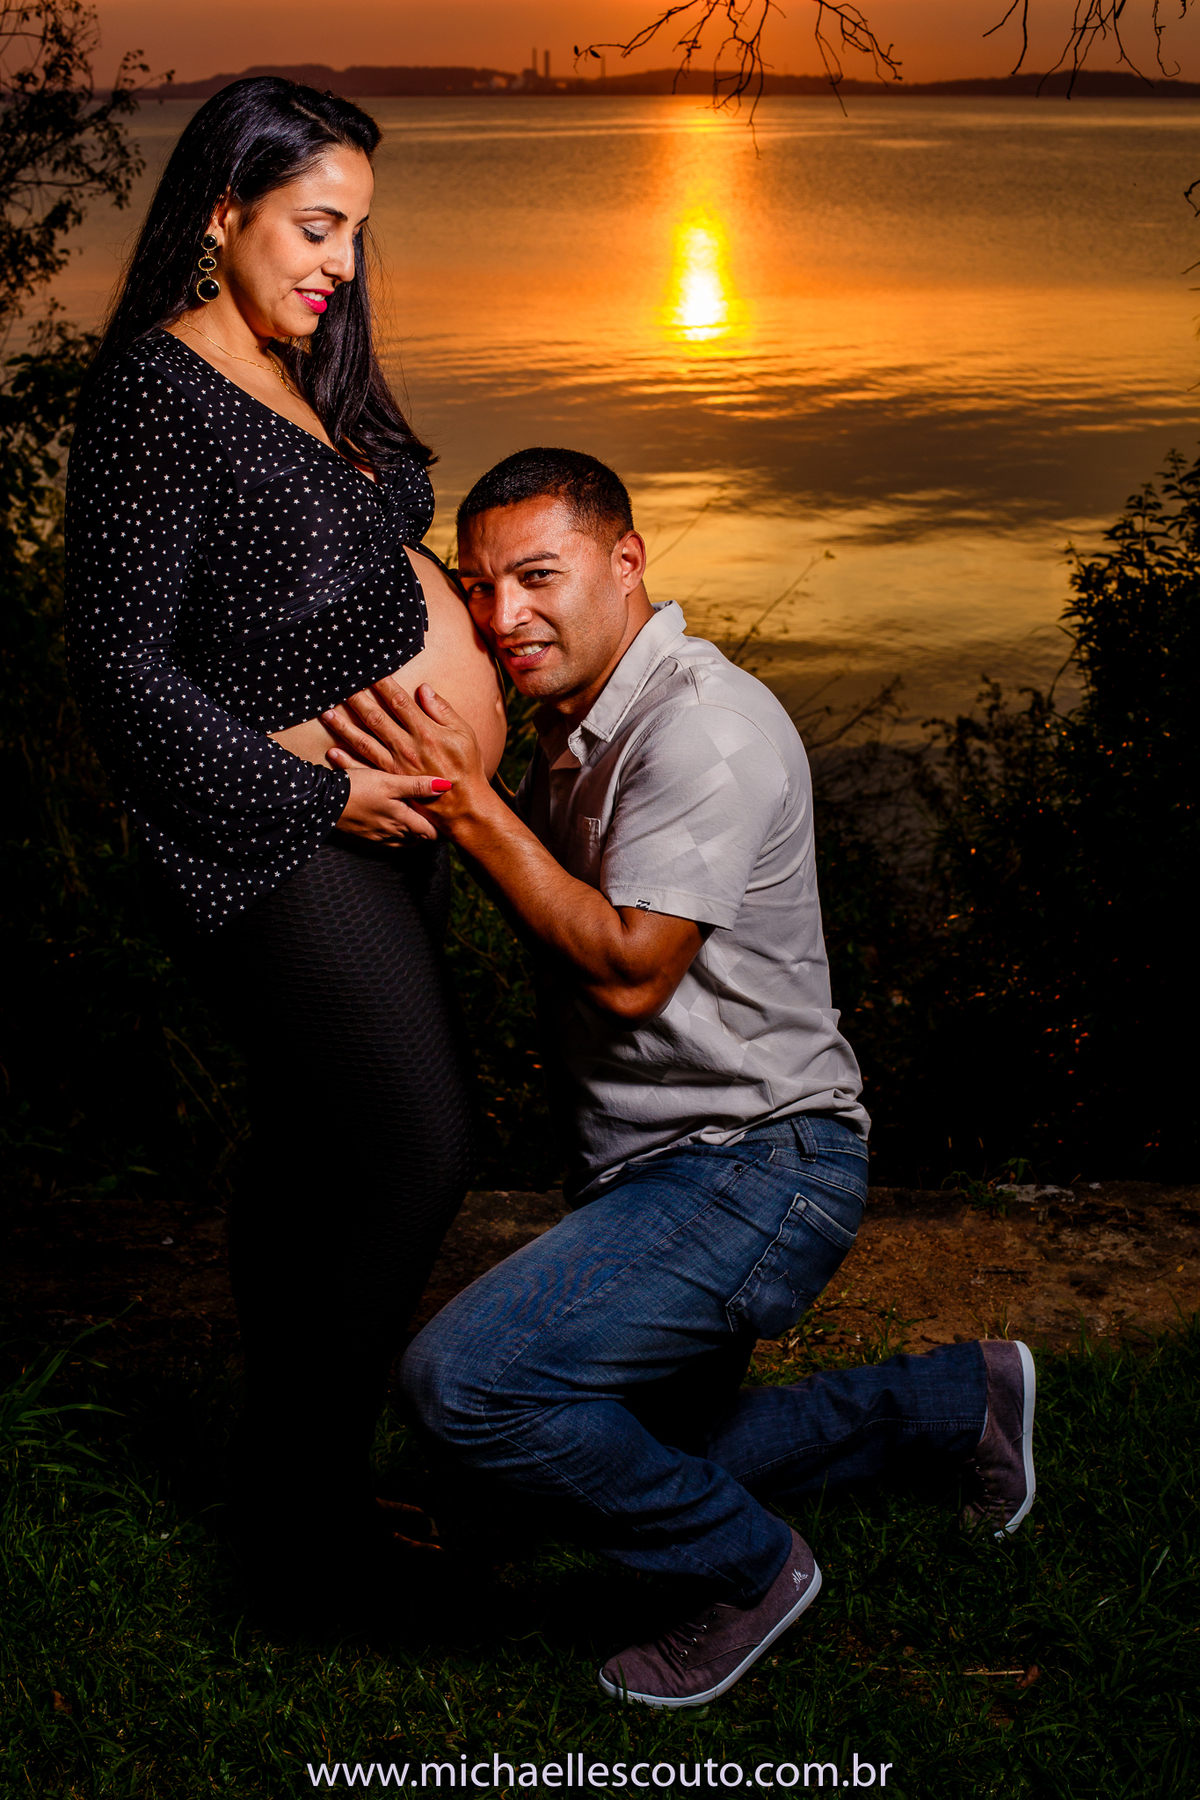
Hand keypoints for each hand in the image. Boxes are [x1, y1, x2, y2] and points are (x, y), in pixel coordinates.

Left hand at [323, 680, 489, 827]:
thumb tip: (423, 688)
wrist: (464, 806)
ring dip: (344, 727)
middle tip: (341, 686)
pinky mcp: (391, 782)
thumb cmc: (467, 767)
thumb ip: (442, 710)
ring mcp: (396, 766)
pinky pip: (365, 769)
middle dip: (357, 700)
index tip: (370, 671)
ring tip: (326, 714)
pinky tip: (332, 751)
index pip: (399, 702)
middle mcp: (407, 747)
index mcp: (425, 732)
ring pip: (364, 742)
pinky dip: (347, 761)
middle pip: (376, 718)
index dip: (383, 685)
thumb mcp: (464, 734)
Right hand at [335, 765, 451, 843]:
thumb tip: (446, 786)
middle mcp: (393, 835)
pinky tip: (392, 820)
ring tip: (417, 817)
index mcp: (403, 822)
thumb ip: (418, 786)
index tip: (448, 816)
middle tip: (437, 816)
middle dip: (429, 830)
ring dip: (412, 832)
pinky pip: (388, 841)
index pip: (432, 834)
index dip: (442, 827)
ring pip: (404, 841)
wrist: (322, 801)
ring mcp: (378, 839)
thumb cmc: (358, 788)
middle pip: (420, 839)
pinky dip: (396, 833)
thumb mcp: (390, 782)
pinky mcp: (365, 838)